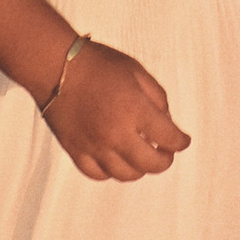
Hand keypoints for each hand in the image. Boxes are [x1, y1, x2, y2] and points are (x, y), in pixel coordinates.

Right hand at [42, 38, 189, 182]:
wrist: (56, 67)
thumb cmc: (99, 64)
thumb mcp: (137, 71)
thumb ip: (157, 97)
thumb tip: (166, 121)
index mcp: (136, 110)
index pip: (168, 138)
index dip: (181, 142)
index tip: (183, 141)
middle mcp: (117, 134)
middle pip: (150, 164)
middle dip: (164, 161)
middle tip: (166, 154)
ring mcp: (95, 146)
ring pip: (125, 174)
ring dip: (139, 168)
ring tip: (142, 157)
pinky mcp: (76, 151)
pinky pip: (98, 174)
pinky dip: (111, 171)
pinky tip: (116, 161)